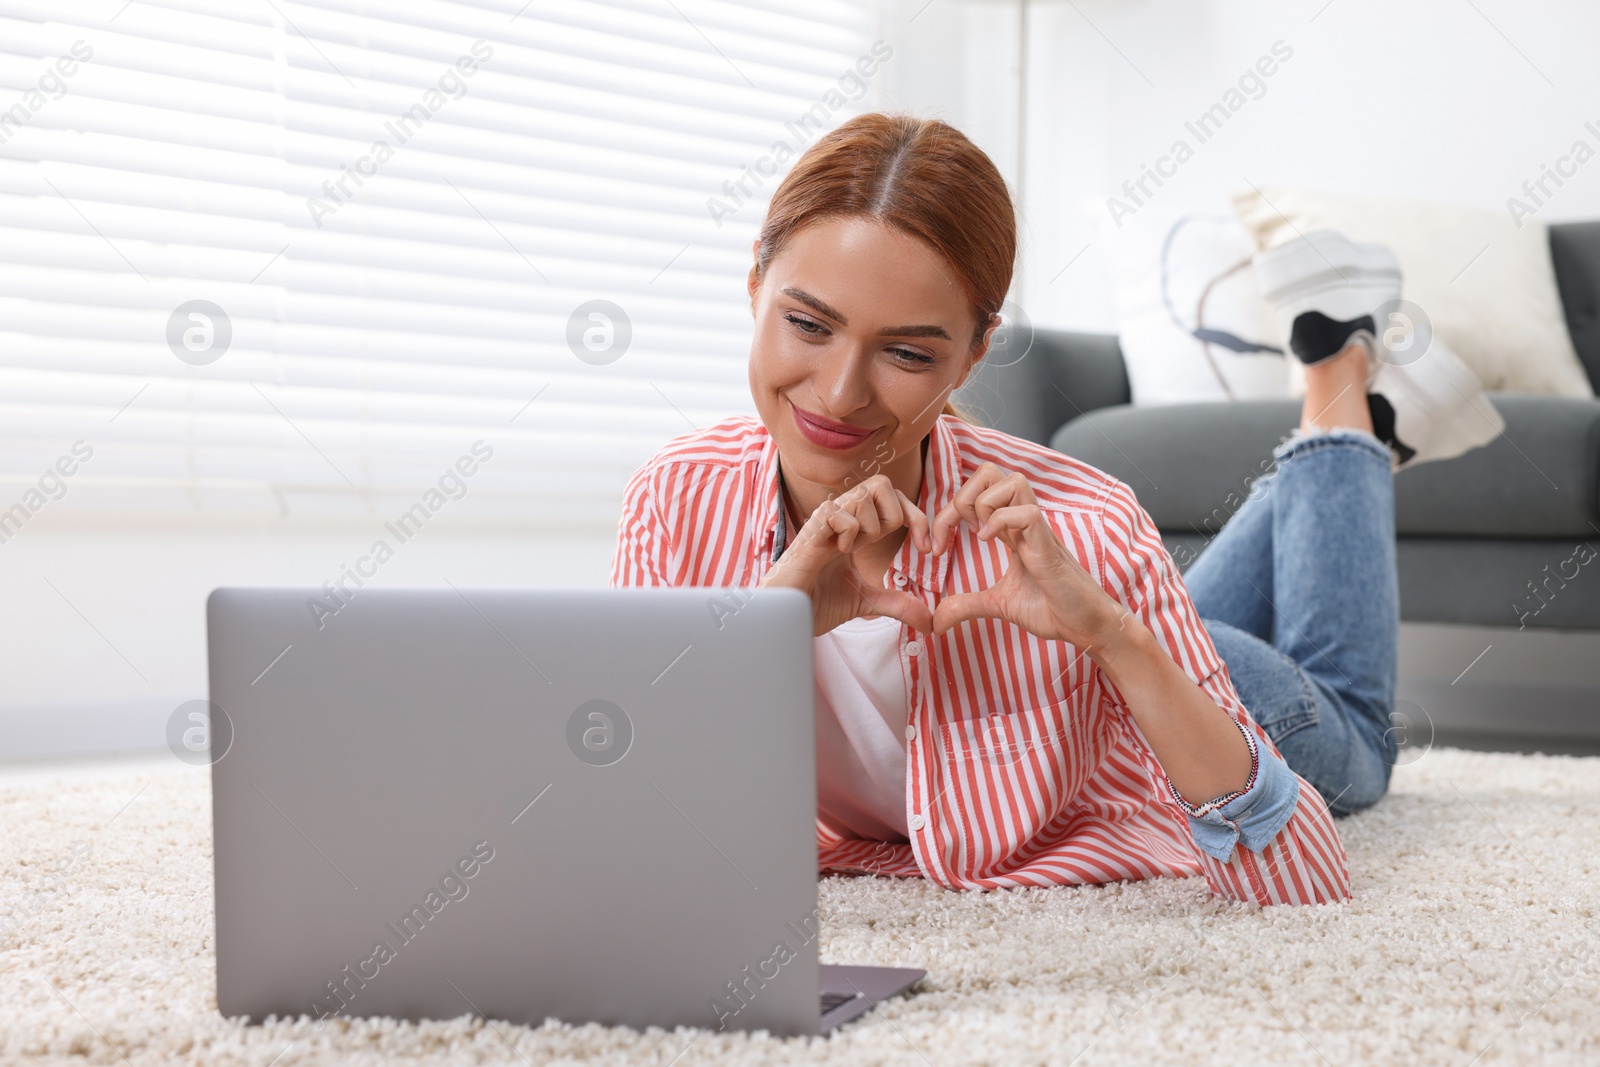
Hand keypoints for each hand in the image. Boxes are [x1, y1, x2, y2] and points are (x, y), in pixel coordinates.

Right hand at [762, 474, 934, 635]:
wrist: (787, 617)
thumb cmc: (817, 602)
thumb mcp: (867, 601)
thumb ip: (897, 603)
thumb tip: (929, 619)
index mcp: (856, 527)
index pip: (893, 499)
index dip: (916, 517)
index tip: (927, 548)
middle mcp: (842, 517)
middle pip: (882, 483)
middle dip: (895, 515)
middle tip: (885, 545)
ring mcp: (825, 522)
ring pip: (864, 494)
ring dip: (871, 527)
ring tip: (852, 551)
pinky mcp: (811, 531)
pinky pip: (839, 513)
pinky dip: (848, 533)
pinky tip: (837, 552)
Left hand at [929, 462, 1128, 648]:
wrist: (1086, 627)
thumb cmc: (1052, 609)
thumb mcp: (999, 604)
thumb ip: (967, 605)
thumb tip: (937, 620)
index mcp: (1011, 528)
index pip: (976, 492)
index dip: (947, 512)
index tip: (936, 548)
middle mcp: (1023, 521)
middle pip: (990, 471)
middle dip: (962, 497)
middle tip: (959, 534)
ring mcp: (1038, 529)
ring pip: (1011, 480)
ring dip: (985, 504)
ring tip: (982, 536)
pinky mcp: (1049, 544)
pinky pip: (1027, 511)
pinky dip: (1002, 522)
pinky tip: (994, 543)